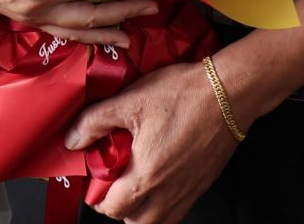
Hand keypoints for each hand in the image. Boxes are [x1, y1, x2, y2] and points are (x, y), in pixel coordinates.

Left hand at [68, 61, 238, 223]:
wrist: (229, 92)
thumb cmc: (185, 95)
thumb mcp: (130, 100)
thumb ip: (95, 121)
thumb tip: (73, 139)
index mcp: (146, 176)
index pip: (110, 207)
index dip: (96, 195)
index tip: (96, 176)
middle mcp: (168, 192)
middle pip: (133, 221)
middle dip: (118, 206)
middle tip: (113, 181)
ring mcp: (188, 191)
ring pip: (158, 221)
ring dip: (142, 210)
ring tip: (136, 183)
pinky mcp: (202, 184)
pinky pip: (178, 210)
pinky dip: (164, 205)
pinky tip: (160, 179)